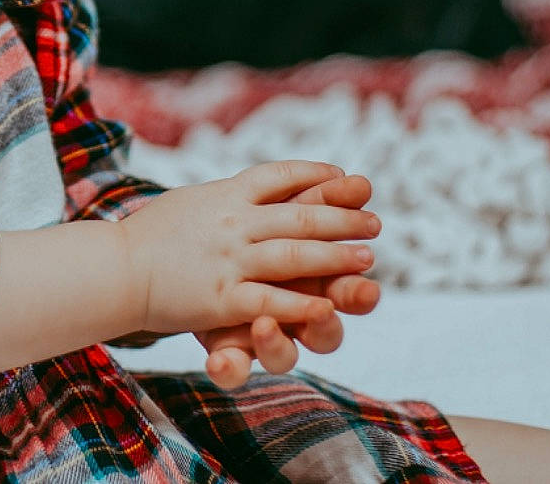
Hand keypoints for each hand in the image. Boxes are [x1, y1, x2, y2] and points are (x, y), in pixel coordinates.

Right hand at [113, 160, 376, 338]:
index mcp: (225, 194)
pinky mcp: (221, 299)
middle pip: (299, 216)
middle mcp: (233, 222)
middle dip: (343, 219)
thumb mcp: (191, 200)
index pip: (279, 176)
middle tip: (376, 222)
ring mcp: (229, 260)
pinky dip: (300, 304)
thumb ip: (225, 196)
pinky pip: (269, 300)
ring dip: (336, 257)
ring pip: (294, 256)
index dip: (315, 176)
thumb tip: (252, 188)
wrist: (112, 268)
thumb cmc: (147, 236)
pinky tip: (327, 307)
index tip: (343, 175)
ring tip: (367, 259)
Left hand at [195, 172, 382, 387]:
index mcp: (318, 284)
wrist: (181, 255)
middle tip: (326, 312)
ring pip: (282, 356)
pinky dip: (229, 368)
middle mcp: (296, 317)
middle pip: (325, 332)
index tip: (368, 289)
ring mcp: (261, 335)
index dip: (360, 297)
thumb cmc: (254, 227)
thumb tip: (360, 181)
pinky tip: (218, 362)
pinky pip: (232, 368)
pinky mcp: (225, 347)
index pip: (348, 297)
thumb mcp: (285, 208)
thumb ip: (321, 198)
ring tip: (263, 327)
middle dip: (326, 323)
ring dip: (276, 344)